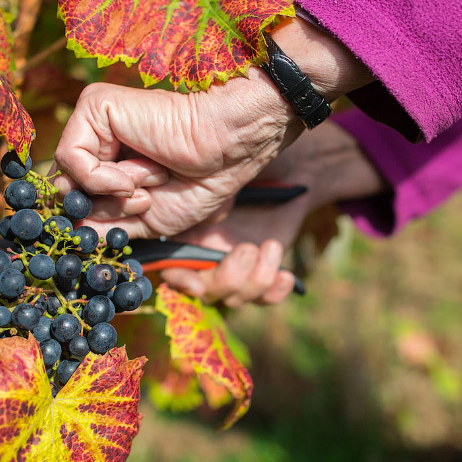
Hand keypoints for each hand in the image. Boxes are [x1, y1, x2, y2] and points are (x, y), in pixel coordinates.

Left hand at [53, 18, 373, 238]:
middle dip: (108, 208)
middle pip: (67, 191)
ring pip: (69, 178)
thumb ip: (103, 225)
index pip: (72, 197)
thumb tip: (66, 231)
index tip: (133, 214)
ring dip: (115, 193)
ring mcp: (92, 120)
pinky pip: (72, 158)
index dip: (92, 218)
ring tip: (152, 176)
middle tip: (147, 196)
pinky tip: (139, 168)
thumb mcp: (143, 218)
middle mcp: (94, 137)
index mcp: (106, 159)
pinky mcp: (94, 106)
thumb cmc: (197, 182)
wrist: (228, 150)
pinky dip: (104, 177)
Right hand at [160, 121, 384, 305]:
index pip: (172, 267)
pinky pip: (264, 298)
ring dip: (256, 278)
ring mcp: (234, 269)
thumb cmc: (246, 163)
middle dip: (228, 278)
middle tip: (248, 249)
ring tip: (271, 247)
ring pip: (235, 298)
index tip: (195, 282)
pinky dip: (274, 291)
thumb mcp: (220, 177)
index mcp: (187, 235)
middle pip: (206, 292)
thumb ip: (199, 195)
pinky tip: (286, 276)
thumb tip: (184, 210)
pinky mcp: (261, 274)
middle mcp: (206, 257)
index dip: (179, 280)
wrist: (289, 170)